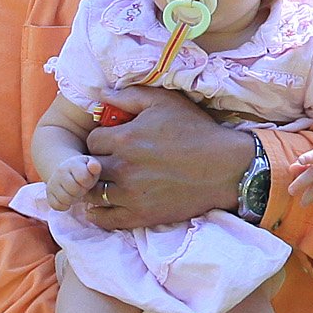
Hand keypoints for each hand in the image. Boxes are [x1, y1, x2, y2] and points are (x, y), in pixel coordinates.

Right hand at [40, 150, 99, 214]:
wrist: (67, 172)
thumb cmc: (84, 171)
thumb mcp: (91, 166)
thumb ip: (95, 166)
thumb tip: (95, 166)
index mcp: (73, 164)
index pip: (84, 178)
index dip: (88, 182)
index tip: (87, 180)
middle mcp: (59, 172)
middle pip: (74, 190)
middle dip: (81, 191)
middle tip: (81, 187)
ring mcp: (52, 183)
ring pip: (65, 199)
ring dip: (73, 199)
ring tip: (75, 192)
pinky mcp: (48, 194)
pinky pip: (57, 205)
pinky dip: (64, 205)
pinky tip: (68, 198)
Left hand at [78, 87, 254, 231]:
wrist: (225, 167)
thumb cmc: (196, 130)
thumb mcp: (163, 102)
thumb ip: (128, 96)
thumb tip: (98, 93)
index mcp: (125, 139)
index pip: (91, 142)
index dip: (99, 140)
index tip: (110, 142)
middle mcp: (123, 168)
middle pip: (88, 169)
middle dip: (94, 164)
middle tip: (105, 163)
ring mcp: (130, 195)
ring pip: (92, 194)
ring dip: (94, 187)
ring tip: (104, 182)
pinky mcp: (140, 216)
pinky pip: (104, 219)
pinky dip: (99, 213)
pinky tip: (105, 204)